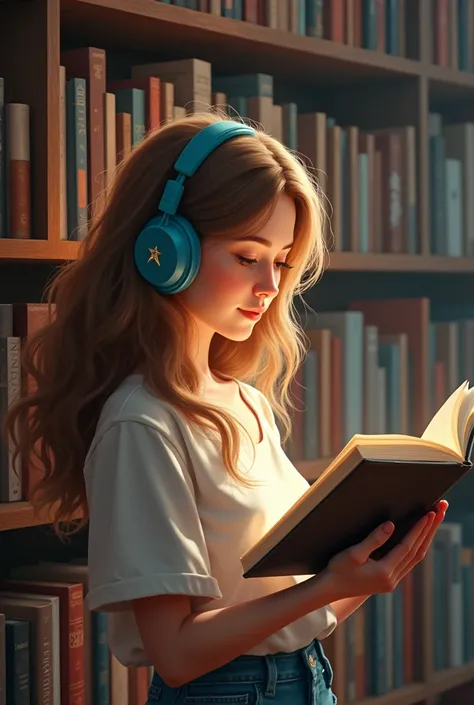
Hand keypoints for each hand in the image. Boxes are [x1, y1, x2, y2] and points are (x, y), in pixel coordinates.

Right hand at [322, 500, 447, 599]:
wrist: (330, 589)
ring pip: (415, 557)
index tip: (429, 514)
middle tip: (440, 512)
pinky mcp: (389, 580)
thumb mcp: (353, 553)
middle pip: (417, 551)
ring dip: (426, 538)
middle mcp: (392, 579)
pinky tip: (420, 537)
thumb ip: (374, 539)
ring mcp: (392, 581)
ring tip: (434, 521)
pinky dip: (417, 546)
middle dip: (429, 531)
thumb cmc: (338, 569)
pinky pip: (409, 561)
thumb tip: (391, 525)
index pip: (407, 547)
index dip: (419, 529)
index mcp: (384, 573)